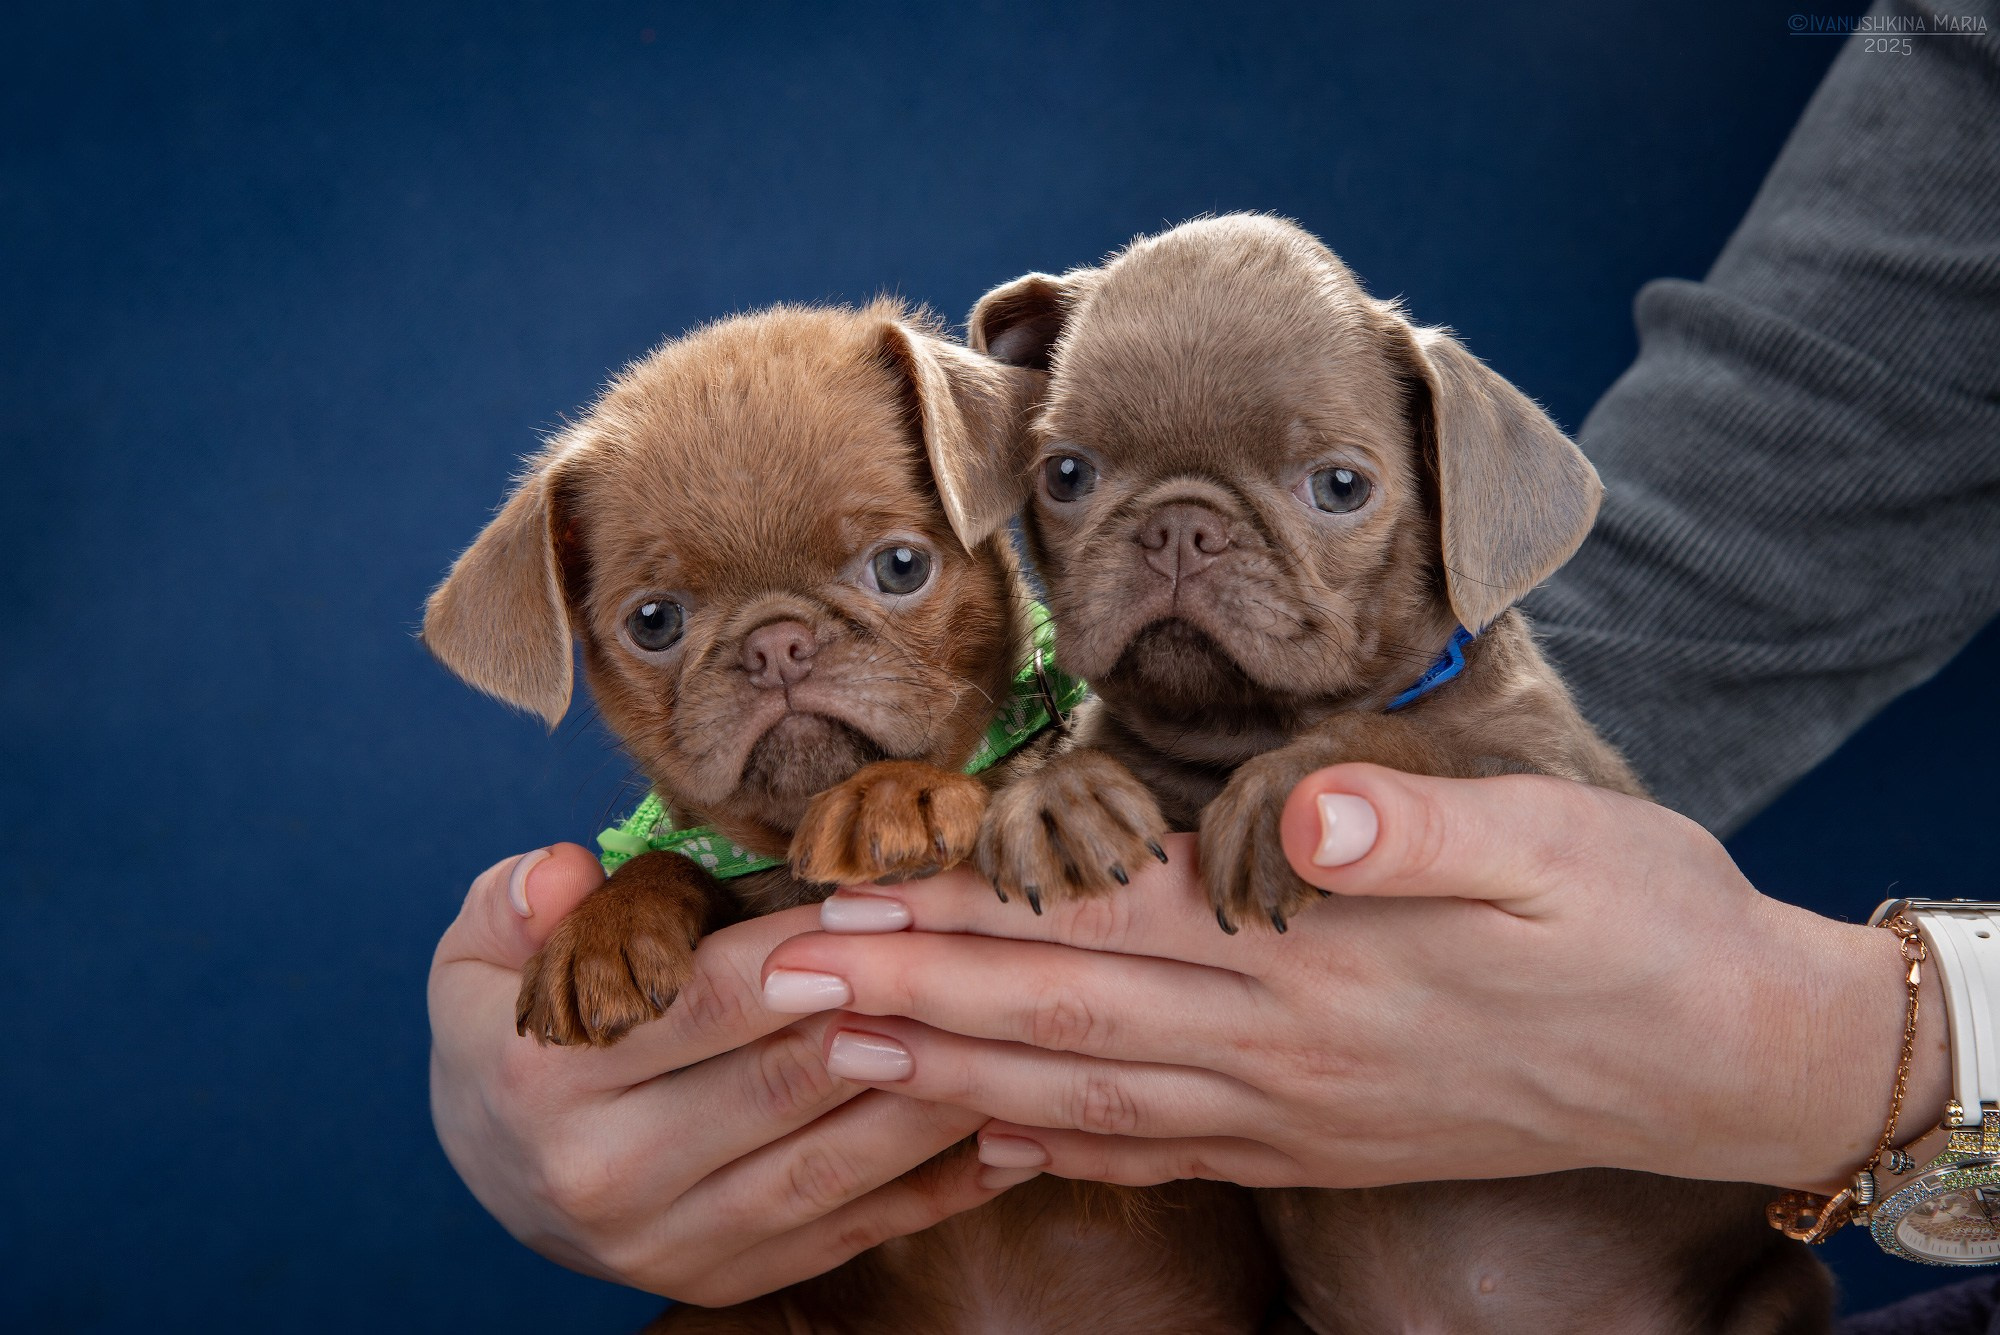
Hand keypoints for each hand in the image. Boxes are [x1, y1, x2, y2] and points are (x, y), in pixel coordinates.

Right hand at [427, 845, 1039, 1305]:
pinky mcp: (725, 1280)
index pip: (705, 1001)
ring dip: (933, 1102)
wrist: (491, 1171)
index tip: (886, 900)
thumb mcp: (479, 955)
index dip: (805, 949)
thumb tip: (561, 872)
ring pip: (831, 1166)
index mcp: (547, 1078)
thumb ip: (511, 904)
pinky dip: (934, 1190)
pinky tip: (1005, 1137)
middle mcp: (606, 1174)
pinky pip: (848, 1232)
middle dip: (893, 1013)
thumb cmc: (511, 1032)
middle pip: (785, 1084)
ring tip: (1009, 1035)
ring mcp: (670, 1243)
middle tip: (978, 955)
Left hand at [757, 765, 1947, 1194]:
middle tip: (778, 981)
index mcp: (1320, 957)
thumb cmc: (1644, 927)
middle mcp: (1283, 1046)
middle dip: (907, 998)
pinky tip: (993, 1140)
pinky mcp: (1314, 1137)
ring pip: (1084, 1095)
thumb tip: (1309, 809)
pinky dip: (1060, 1148)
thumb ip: (1423, 830)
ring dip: (951, 1073)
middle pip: (1057, 1018)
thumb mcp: (1559, 846)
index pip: (1098, 924)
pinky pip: (1159, 1150)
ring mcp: (1292, 1107)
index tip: (844, 897)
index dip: (961, 911)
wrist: (1726, 1056)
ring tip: (842, 1056)